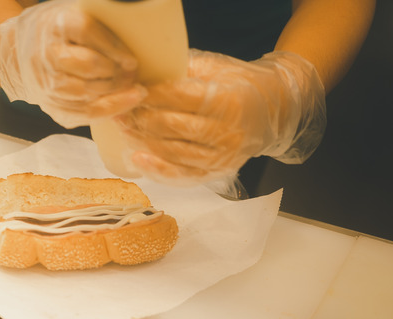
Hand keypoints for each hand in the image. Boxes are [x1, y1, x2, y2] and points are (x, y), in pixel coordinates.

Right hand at [0, 0, 146, 127]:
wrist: (17, 52)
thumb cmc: (55, 32)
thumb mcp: (71, 14)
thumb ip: (96, 23)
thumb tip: (133, 31)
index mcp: (54, 24)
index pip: (87, 32)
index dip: (114, 47)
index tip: (132, 59)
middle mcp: (47, 54)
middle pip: (88, 65)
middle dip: (117, 73)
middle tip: (134, 75)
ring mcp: (46, 82)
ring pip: (86, 93)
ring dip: (114, 93)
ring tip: (134, 91)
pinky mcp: (50, 103)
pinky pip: (82, 113)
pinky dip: (107, 110)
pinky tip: (124, 104)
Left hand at [114, 50, 325, 184]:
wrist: (272, 112)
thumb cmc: (238, 85)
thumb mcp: (216, 69)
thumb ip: (183, 71)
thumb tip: (144, 74)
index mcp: (229, 101)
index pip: (182, 98)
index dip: (152, 95)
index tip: (132, 89)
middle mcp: (228, 132)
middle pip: (174, 127)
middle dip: (142, 119)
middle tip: (120, 110)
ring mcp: (223, 156)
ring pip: (174, 152)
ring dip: (143, 142)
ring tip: (123, 129)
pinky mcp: (217, 172)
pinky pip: (183, 175)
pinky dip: (157, 168)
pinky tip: (137, 158)